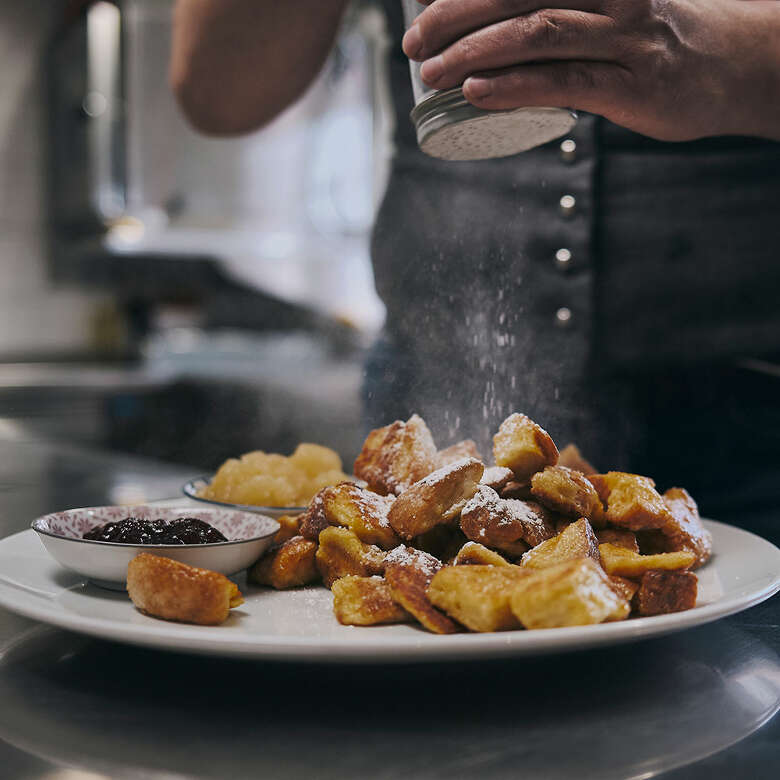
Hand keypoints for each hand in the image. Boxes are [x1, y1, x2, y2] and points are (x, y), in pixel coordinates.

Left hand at [402, 0, 779, 140]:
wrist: (730, 65)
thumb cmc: (651, 40)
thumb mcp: (603, 11)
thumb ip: (554, 19)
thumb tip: (485, 43)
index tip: (417, 9)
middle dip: (453, 16)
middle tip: (412, 43)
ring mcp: (623, 37)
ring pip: (535, 33)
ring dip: (473, 52)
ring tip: (430, 73)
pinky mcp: (632, 86)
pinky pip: (562, 81)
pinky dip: (513, 86)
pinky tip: (475, 94)